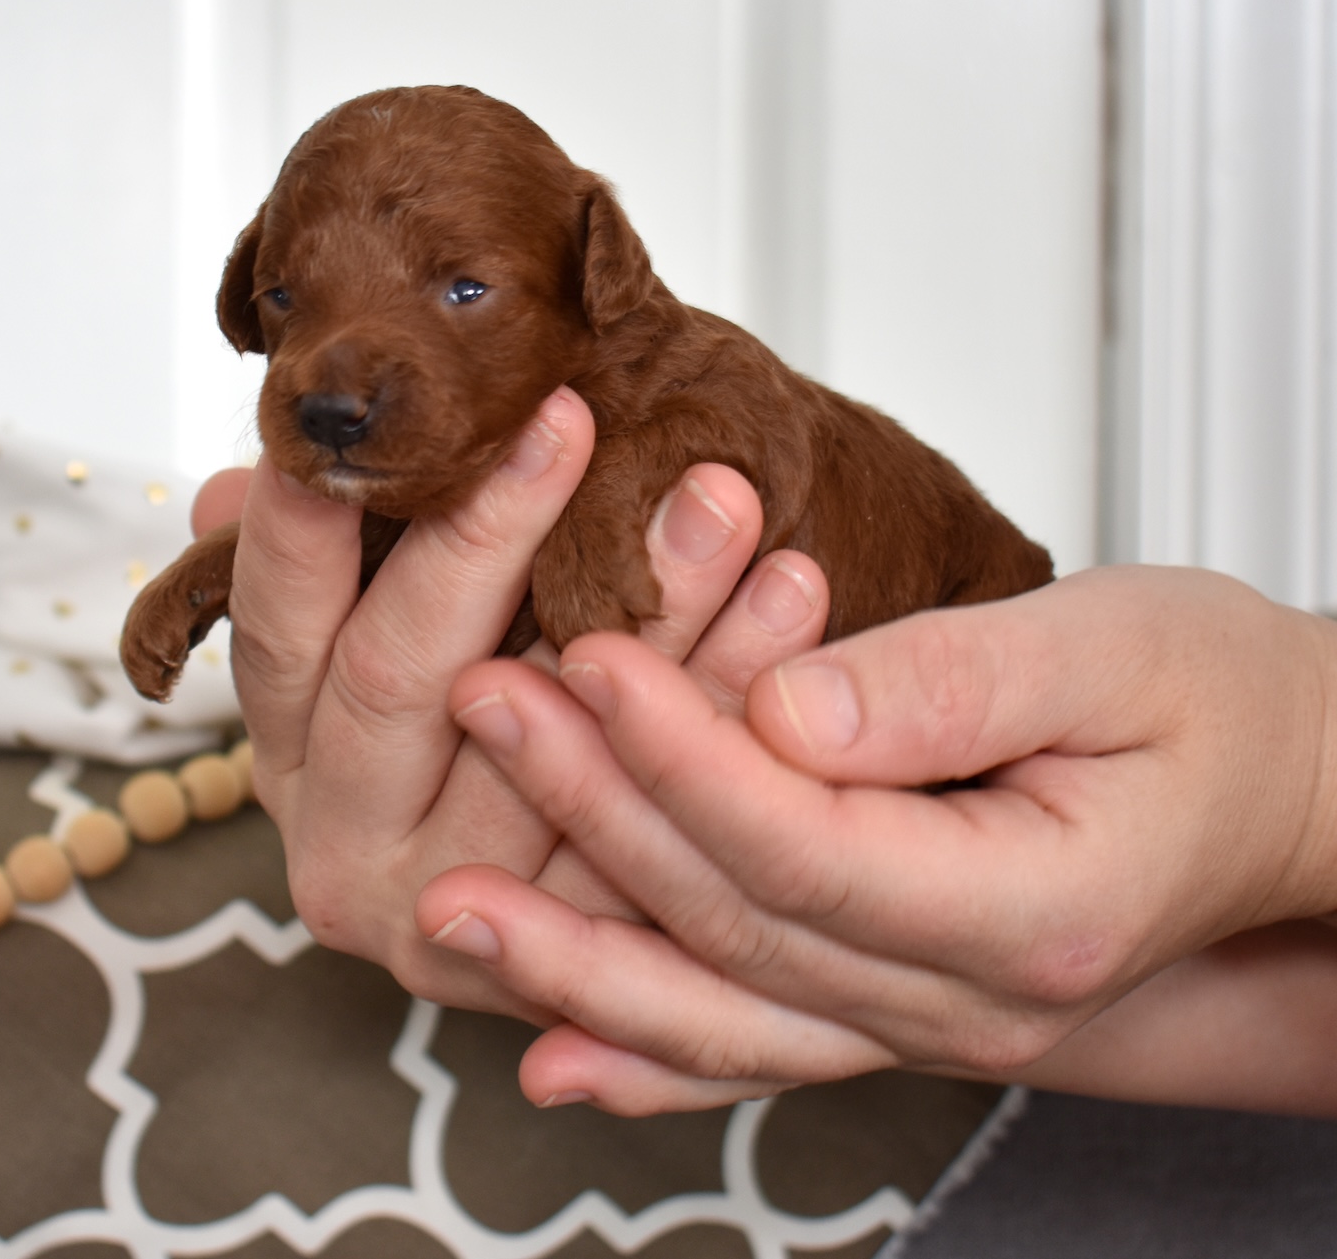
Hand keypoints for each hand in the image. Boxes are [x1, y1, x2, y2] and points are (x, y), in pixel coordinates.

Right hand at [197, 395, 830, 1017]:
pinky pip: (654, 829)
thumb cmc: (460, 711)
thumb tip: (238, 481)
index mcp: (285, 742)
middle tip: (575, 420)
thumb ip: (335, 564)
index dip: (325, 506)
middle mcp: (336, 839)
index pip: (278, 613)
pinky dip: (729, 707)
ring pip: (549, 754)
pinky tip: (790, 605)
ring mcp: (440, 917)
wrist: (540, 897)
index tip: (389, 397)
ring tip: (723, 502)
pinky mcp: (555, 967)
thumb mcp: (376, 636)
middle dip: (493, 533)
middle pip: (402, 673)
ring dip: (647, 614)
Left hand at [419, 567, 1336, 1112]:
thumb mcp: (1115, 654)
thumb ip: (948, 687)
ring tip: (454, 909)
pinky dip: (657, 1053)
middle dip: (598, 814)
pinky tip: (561, 1053)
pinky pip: (763, 1043)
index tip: (594, 659)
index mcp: (1034, 910)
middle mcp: (972, 998)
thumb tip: (786, 706)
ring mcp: (930, 1016)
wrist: (1288, 791)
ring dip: (583, 959)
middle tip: (487, 704)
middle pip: (742, 922)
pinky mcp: (896, 993)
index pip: (809, 841)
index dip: (685, 753)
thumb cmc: (1222, 706)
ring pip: (730, 1007)